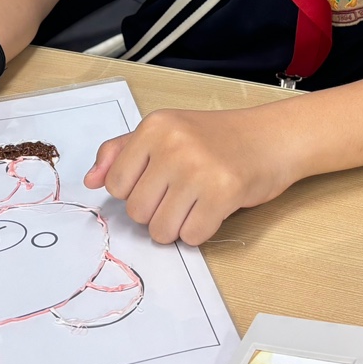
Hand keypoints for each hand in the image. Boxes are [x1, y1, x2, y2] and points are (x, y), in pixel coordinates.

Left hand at [83, 108, 297, 245]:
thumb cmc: (218, 138)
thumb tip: (90, 180)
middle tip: (181, 194)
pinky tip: (212, 210)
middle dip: (157, 212)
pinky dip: (200, 231)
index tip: (158, 182)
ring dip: (176, 227)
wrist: (272, 138)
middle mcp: (174, 144)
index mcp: (154, 127)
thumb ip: (123, 152)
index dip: (136, 192)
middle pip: (137, 211)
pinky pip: (191, 236)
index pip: (116, 185)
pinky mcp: (223, 192)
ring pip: (160, 229)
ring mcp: (198, 168)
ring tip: (195, 204)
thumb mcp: (167, 131)